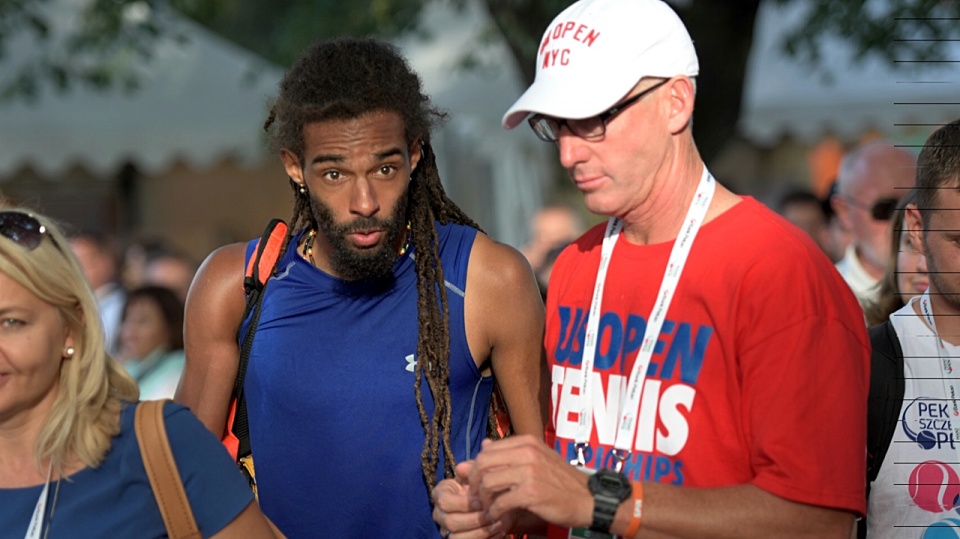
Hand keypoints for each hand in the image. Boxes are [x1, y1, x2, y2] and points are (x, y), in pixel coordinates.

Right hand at [433, 461, 507, 538]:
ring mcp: (447, 530)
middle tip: (494, 514)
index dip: (464, 503)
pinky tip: (499, 531)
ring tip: (499, 524)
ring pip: (457, 537)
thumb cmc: (486, 486)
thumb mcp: (481, 476)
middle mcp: (440, 513)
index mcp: (440, 494)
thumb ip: (472, 471)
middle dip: (475, 519)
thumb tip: (461, 468)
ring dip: (481, 531)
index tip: (482, 501)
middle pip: (451, 522)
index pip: (444, 502)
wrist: (498, 501)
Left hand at [469, 435, 593, 529]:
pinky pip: (500, 501)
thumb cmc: (561, 481)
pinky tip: (498, 516)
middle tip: (477, 497)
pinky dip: (495, 511)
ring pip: (488, 482)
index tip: (477, 483)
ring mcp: (529, 472)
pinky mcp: (531, 492)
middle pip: (483, 463)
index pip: (487, 450)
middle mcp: (527, 452)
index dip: (476, 468)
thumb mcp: (536, 459)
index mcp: (527, 442)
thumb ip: (509, 453)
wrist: (589, 498)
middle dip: (474, 482)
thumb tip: (482, 446)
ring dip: (483, 499)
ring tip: (488, 508)